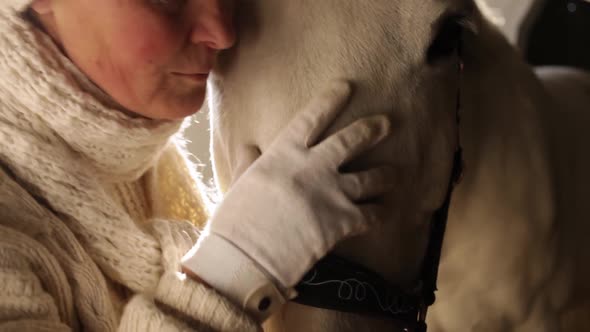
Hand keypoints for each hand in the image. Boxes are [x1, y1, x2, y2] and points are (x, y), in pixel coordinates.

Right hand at [182, 81, 392, 317]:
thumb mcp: (240, 184)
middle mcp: (313, 166)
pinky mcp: (342, 221)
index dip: (331, 100)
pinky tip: (385, 212)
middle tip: (387, 123)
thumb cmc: (236, 221)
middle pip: (351, 140)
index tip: (346, 87)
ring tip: (394, 174)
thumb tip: (248, 146)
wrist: (245, 256)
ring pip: (370, 177)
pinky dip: (380, 213)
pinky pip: (371, 214)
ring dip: (385, 175)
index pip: (312, 118)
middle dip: (372, 129)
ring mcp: (331, 192)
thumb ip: (247, 163)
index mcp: (285, 153)